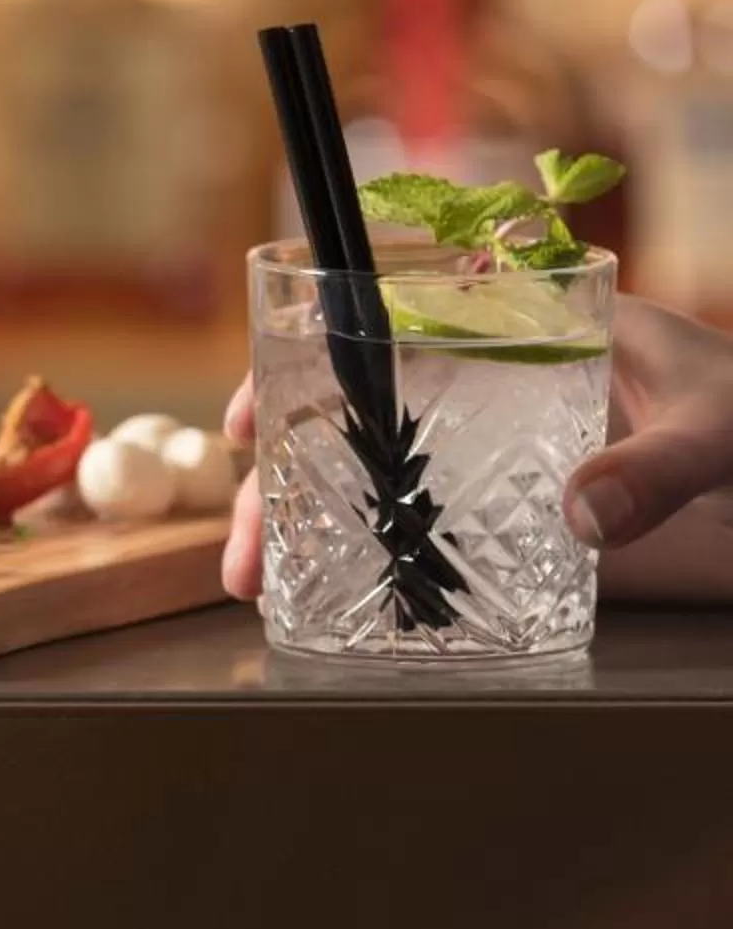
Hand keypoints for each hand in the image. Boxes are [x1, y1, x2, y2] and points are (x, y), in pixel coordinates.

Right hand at [223, 296, 732, 603]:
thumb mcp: (724, 431)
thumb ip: (659, 466)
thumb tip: (579, 518)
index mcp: (527, 328)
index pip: (384, 326)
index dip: (302, 367)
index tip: (251, 418)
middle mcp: (494, 390)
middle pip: (353, 418)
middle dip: (281, 477)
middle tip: (244, 546)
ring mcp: (500, 461)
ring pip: (372, 479)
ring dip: (305, 526)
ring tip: (258, 582)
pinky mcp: (521, 527)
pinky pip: (424, 539)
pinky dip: (366, 566)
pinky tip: (325, 602)